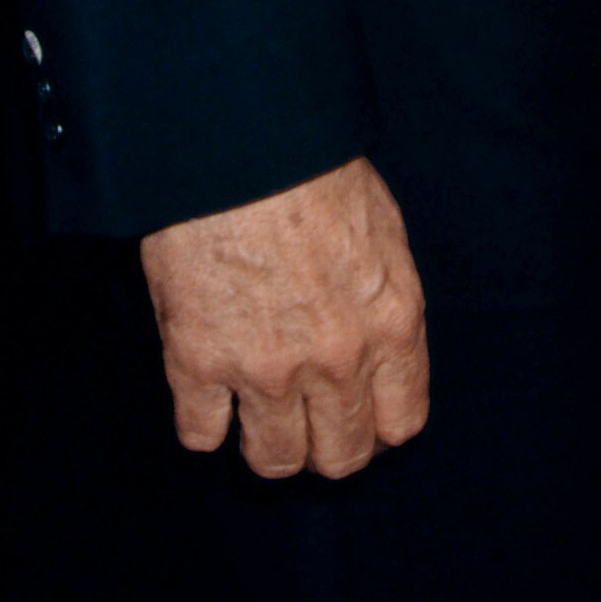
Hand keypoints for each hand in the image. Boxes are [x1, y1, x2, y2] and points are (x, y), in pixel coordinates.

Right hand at [140, 155, 428, 477]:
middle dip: (324, 447)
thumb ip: (381, 298)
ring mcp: (267, 367)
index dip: (377, 428)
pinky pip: (201, 435)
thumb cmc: (312, 163)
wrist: (240, 140)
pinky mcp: (199, 361)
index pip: (401, 422)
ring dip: (266, 444)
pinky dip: (204, 422)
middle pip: (341, 457)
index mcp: (392, 321)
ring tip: (254, 412)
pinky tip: (207, 392)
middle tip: (305, 421)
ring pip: (274, 461)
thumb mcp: (381, 226)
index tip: (358, 417)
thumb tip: (374, 337)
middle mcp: (337, 358)